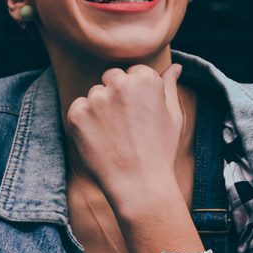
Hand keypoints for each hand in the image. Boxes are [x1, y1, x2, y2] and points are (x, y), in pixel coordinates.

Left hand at [65, 63, 183, 208]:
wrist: (140, 185)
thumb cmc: (160, 153)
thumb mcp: (173, 117)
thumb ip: (169, 88)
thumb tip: (174, 67)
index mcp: (145, 78)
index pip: (132, 73)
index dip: (134, 97)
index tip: (138, 117)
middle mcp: (120, 83)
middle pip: (111, 78)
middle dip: (115, 97)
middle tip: (125, 129)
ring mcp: (97, 98)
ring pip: (94, 95)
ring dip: (99, 110)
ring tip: (114, 138)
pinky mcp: (77, 114)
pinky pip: (77, 110)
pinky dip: (84, 124)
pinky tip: (100, 142)